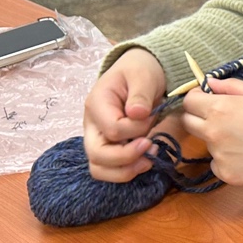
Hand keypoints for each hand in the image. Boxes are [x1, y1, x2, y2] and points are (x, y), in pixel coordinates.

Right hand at [83, 48, 166, 181]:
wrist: (139, 72)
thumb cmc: (139, 71)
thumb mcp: (143, 75)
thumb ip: (140, 94)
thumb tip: (136, 114)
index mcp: (97, 104)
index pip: (112, 130)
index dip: (135, 130)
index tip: (150, 118)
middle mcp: (92, 125)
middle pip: (97, 156)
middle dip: (126, 158)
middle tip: (150, 148)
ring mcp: (98, 138)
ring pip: (99, 169)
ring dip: (126, 171)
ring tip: (149, 159)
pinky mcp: (108, 147)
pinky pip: (110, 169)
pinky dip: (127, 171)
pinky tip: (146, 160)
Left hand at [180, 77, 242, 186]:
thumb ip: (229, 86)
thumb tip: (210, 83)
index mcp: (219, 108)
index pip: (189, 101)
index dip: (197, 99)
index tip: (207, 100)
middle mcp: (212, 132)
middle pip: (189, 124)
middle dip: (201, 118)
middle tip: (224, 120)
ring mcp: (218, 156)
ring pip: (206, 145)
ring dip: (218, 140)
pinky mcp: (226, 175)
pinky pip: (217, 165)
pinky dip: (227, 161)